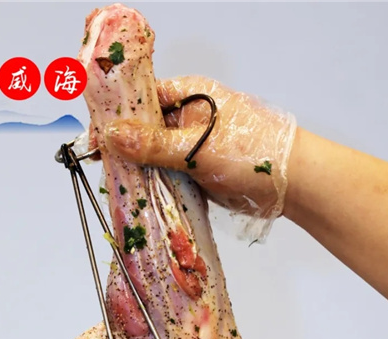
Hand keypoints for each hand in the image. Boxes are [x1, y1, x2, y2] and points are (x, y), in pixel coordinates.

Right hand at [103, 75, 296, 221]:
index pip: (142, 100)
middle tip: (102, 167)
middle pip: (145, 130)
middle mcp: (188, 116)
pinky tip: (139, 195)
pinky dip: (156, 185)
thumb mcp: (196, 147)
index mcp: (188, 94)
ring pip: (155, 156)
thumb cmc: (251, 152)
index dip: (118, 118)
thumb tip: (113, 135)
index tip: (97, 138)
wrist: (291, 183)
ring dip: (139, 170)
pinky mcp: (199, 171)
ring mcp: (193, 145)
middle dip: (124, 147)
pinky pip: (168, 175)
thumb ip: (153, 144)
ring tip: (116, 184)